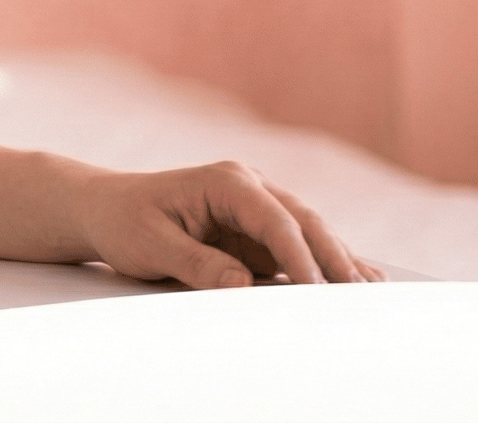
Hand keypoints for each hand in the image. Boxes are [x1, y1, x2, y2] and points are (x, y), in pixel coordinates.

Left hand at [71, 161, 385, 288]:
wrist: (107, 210)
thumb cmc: (123, 221)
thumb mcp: (150, 244)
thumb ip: (196, 263)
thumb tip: (242, 284)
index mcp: (224, 182)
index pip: (273, 219)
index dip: (298, 254)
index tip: (316, 289)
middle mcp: (248, 188)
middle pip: (303, 221)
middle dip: (333, 256)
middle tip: (358, 296)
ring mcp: (257, 209)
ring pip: (309, 233)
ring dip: (337, 262)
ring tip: (371, 294)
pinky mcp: (258, 233)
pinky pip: (297, 249)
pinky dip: (324, 265)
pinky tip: (357, 281)